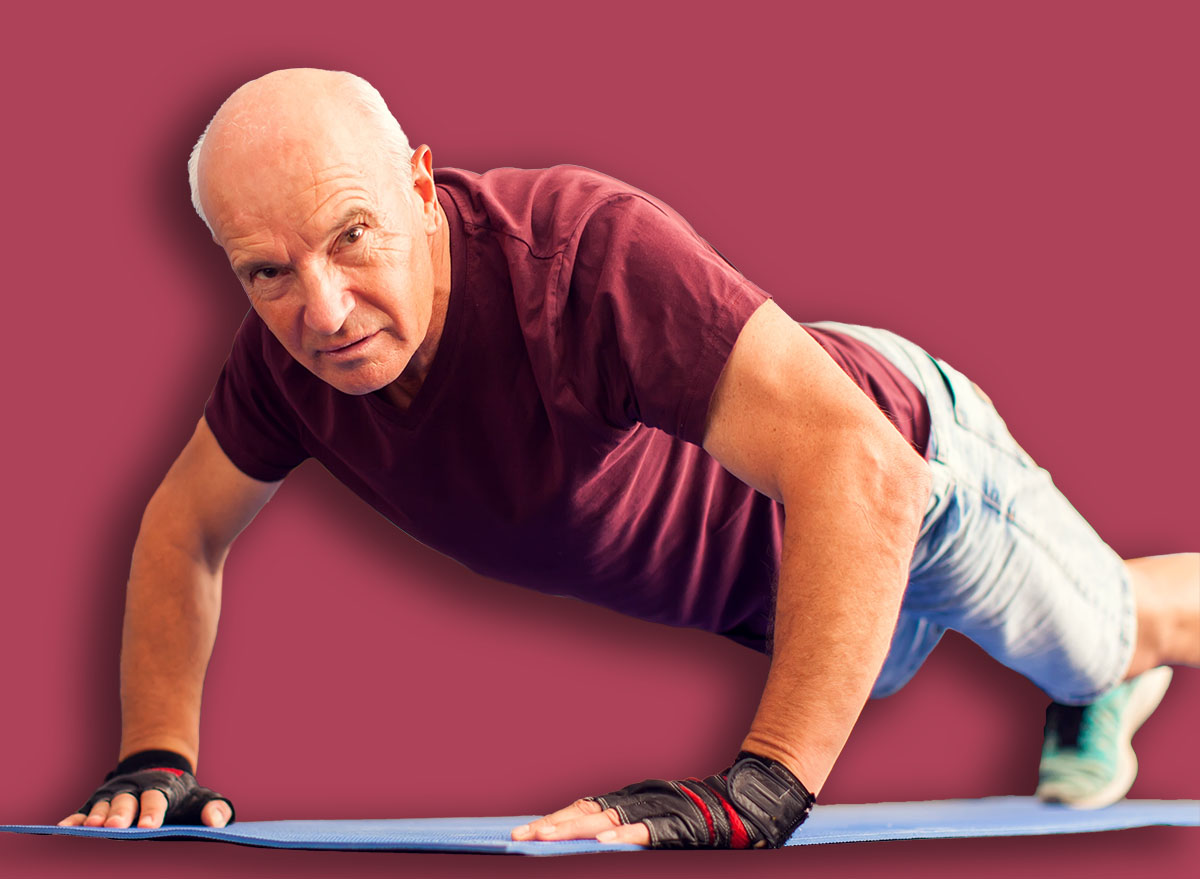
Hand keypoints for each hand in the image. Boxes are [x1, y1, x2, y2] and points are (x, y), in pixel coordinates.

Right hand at [57, 749, 233, 828]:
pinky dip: (74, 819)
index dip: (153, 812)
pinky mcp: (98, 802)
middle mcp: (134, 789)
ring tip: (92, 827)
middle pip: (127, 802)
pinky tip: (64, 827)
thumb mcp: (203, 798)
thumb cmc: (184, 796)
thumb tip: (217, 822)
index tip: (150, 827)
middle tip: (118, 827)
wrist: (161, 771)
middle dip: (122, 815)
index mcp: (162, 788)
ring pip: (104, 805)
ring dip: (98, 816)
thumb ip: (215, 809)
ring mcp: (114, 795)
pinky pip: (83, 810)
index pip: (157, 799)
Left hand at [511, 752, 813, 848]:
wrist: (742, 807)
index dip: (552, 821)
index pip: (581, 811)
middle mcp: (632, 804)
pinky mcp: (672, 827)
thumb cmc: (698, 819)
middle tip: (518, 836)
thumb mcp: (653, 822)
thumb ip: (626, 828)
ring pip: (603, 820)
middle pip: (582, 813)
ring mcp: (650, 814)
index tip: (523, 831)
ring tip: (544, 838)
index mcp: (626, 804)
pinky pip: (642, 832)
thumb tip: (595, 837)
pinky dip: (621, 835)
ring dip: (572, 830)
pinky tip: (600, 842)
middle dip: (549, 826)